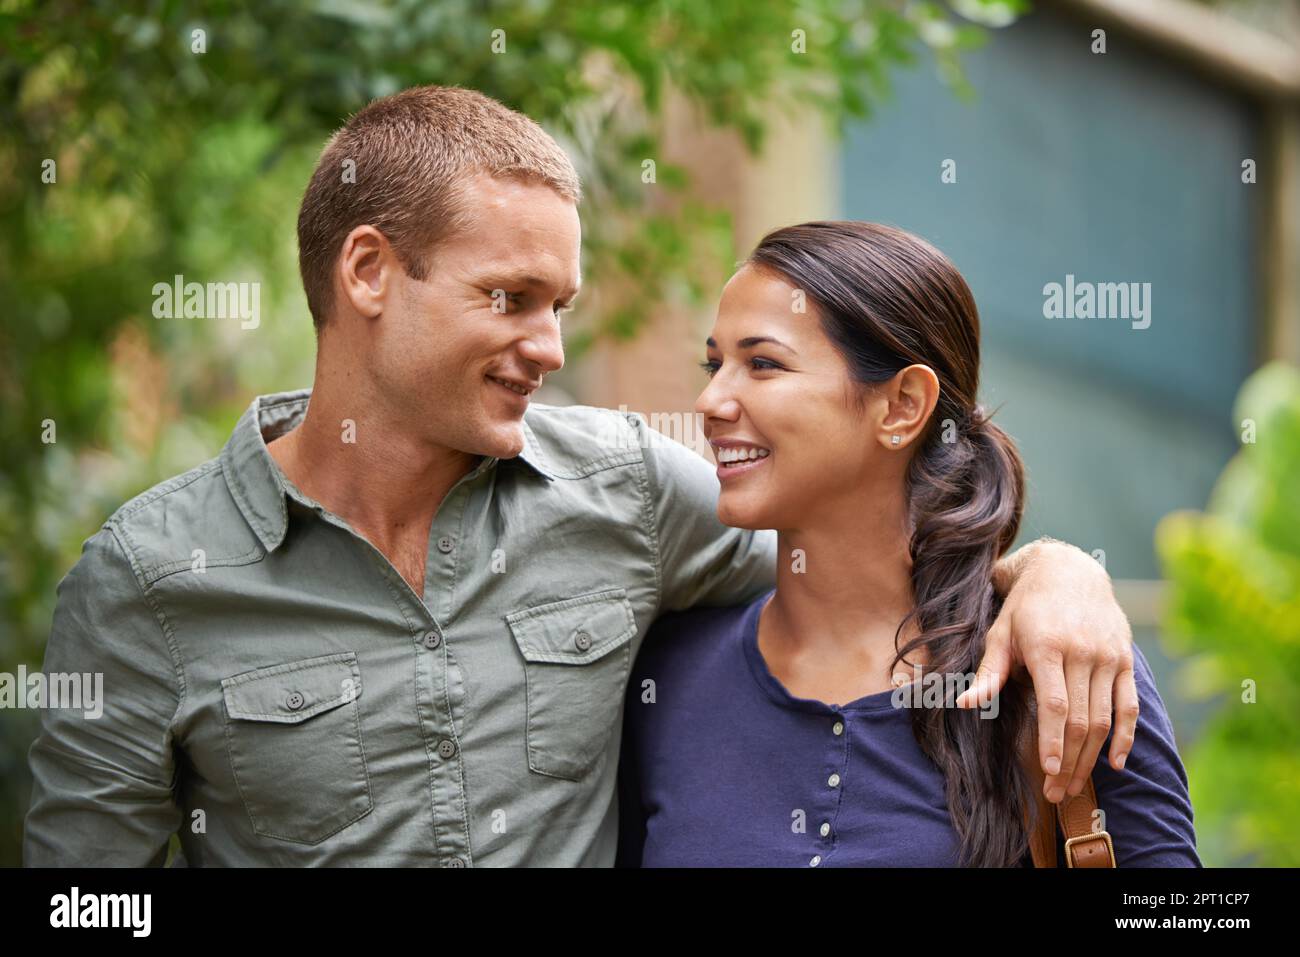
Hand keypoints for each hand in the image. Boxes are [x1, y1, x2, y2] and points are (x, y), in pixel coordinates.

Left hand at [955, 539, 1138, 803]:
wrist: (1068, 571)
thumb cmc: (1024, 607)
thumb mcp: (1000, 633)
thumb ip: (988, 673)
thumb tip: (966, 704)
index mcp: (1048, 647)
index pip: (1055, 705)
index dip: (1053, 740)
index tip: (1048, 770)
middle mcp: (1082, 653)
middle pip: (1080, 720)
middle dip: (1069, 761)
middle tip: (1055, 791)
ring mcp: (1107, 657)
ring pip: (1104, 719)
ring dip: (1091, 757)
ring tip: (1073, 785)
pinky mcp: (1124, 661)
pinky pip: (1129, 706)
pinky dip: (1125, 737)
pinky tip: (1115, 763)